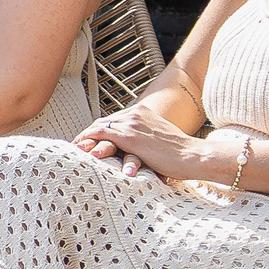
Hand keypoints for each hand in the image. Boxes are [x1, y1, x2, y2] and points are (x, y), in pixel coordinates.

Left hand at [73, 104, 228, 182]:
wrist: (193, 155)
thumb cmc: (181, 154)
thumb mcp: (161, 141)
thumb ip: (147, 140)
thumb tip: (141, 150)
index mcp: (144, 112)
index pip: (115, 119)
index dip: (100, 130)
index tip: (90, 140)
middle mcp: (136, 113)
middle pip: (104, 121)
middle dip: (89, 133)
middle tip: (77, 145)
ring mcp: (132, 123)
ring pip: (99, 127)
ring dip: (85, 137)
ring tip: (75, 148)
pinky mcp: (129, 136)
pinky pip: (100, 134)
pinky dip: (87, 140)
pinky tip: (80, 149)